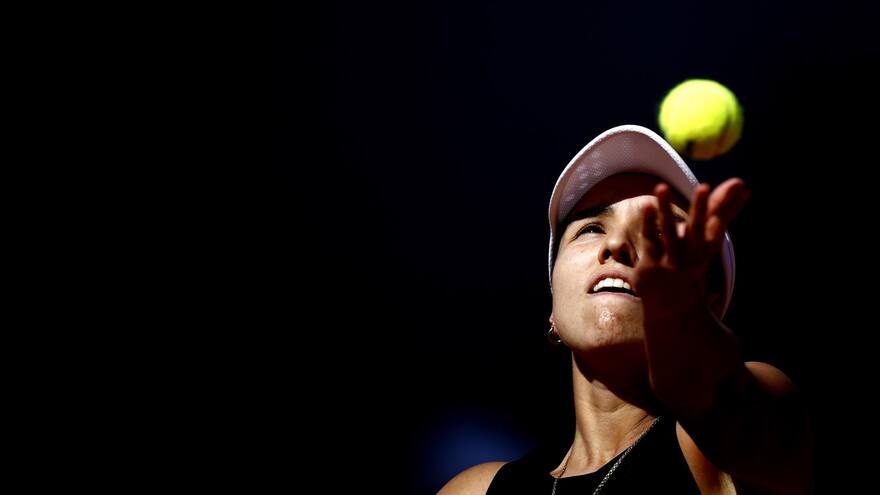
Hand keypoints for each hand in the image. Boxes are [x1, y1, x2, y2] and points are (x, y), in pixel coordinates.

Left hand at [636, 178, 749, 317]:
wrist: (672, 306)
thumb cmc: (691, 264)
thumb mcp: (708, 243)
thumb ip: (721, 214)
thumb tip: (744, 189)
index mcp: (707, 250)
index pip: (719, 225)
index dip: (729, 208)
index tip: (740, 187)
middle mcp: (692, 256)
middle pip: (697, 229)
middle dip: (700, 209)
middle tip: (704, 186)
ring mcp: (671, 262)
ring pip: (669, 232)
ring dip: (666, 209)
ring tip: (662, 186)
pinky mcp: (650, 265)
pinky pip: (650, 240)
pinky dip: (649, 223)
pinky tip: (648, 205)